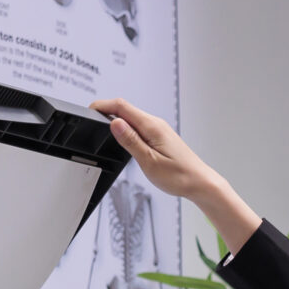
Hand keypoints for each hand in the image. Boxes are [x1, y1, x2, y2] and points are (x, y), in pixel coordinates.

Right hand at [88, 98, 262, 254]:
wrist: (200, 183)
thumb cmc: (179, 176)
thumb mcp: (149, 161)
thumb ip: (130, 141)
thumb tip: (114, 123)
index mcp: (152, 126)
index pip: (121, 106)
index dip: (102, 106)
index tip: (88, 111)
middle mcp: (155, 123)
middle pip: (125, 109)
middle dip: (106, 111)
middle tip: (91, 122)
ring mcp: (159, 129)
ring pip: (132, 118)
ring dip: (116, 120)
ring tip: (103, 130)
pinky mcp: (160, 137)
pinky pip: (139, 126)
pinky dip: (127, 128)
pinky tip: (122, 138)